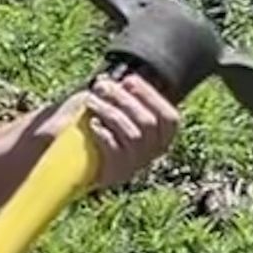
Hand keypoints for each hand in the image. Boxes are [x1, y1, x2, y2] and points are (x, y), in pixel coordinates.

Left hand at [56, 70, 178, 192]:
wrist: (83, 164)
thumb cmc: (107, 131)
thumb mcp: (120, 113)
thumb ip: (122, 97)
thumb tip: (108, 79)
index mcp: (164, 136)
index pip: (169, 117)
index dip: (150, 96)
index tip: (128, 80)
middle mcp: (155, 152)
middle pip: (148, 122)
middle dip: (124, 99)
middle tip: (101, 86)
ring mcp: (137, 164)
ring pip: (132, 135)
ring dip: (110, 113)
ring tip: (91, 101)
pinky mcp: (118, 172)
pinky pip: (114, 151)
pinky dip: (104, 134)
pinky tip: (92, 124)